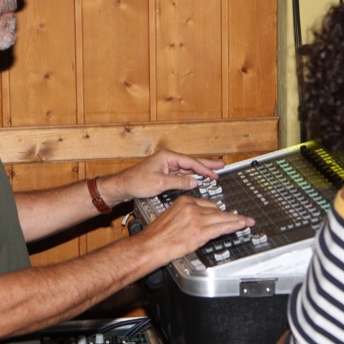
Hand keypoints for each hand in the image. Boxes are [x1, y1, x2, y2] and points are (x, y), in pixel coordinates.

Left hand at [102, 149, 224, 203]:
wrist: (123, 186)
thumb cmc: (136, 182)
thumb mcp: (160, 184)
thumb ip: (179, 182)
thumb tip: (194, 182)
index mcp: (167, 157)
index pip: (190, 162)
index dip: (204, 168)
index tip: (215, 173)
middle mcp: (167, 159)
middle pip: (191, 162)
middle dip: (207, 164)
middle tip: (221, 165)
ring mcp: (166, 166)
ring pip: (187, 168)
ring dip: (200, 171)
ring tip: (214, 172)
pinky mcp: (164, 173)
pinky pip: (181, 174)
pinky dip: (191, 177)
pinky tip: (198, 179)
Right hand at [136, 195, 254, 262]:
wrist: (150, 246)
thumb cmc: (157, 235)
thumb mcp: (172, 216)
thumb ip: (186, 215)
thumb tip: (198, 220)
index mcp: (184, 201)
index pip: (207, 203)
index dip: (218, 210)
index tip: (225, 213)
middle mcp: (191, 207)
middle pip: (216, 209)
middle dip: (229, 215)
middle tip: (241, 218)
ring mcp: (197, 219)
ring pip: (222, 217)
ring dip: (236, 220)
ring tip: (247, 221)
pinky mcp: (200, 231)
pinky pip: (222, 227)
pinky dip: (234, 226)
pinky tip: (241, 225)